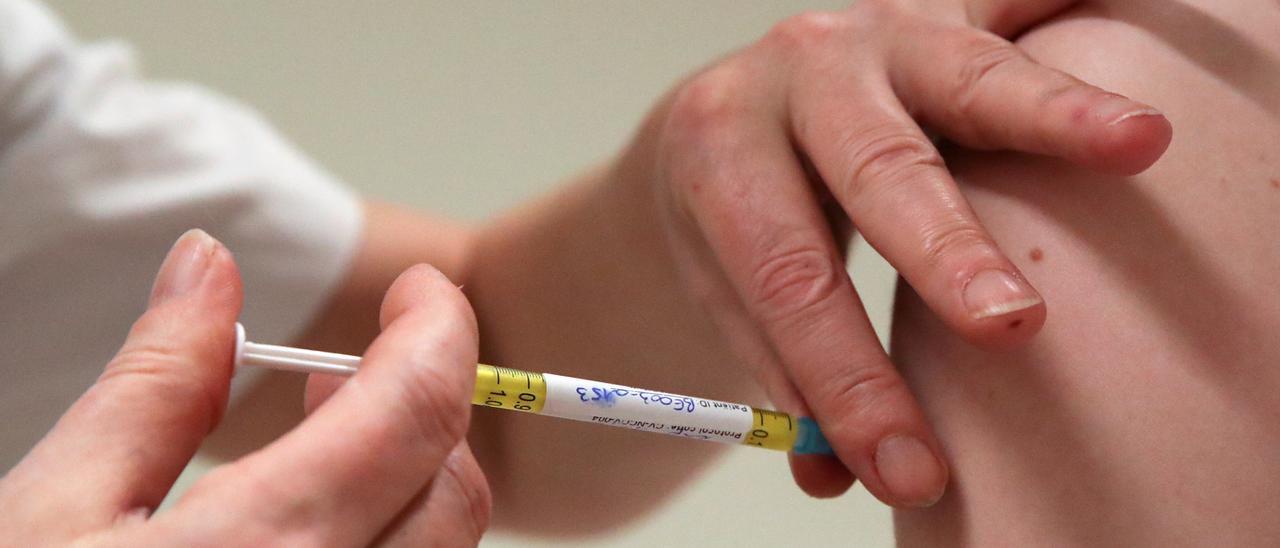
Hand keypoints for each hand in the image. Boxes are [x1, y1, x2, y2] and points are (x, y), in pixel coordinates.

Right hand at [0, 230, 488, 545]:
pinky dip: (385, 547)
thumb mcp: (49, 513)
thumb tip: (208, 266)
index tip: (420, 293)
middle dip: (422, 408)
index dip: (438, 330)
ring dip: (409, 483)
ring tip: (318, 448)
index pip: (417, 412)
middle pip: (454, 492)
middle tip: (340, 374)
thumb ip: (154, 384)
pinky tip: (308, 531)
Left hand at [613, 0, 1171, 505]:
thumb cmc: (737, 211)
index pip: (785, 275)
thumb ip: (786, 371)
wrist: (730, 106)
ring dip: (1053, 112)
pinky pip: (1017, 0)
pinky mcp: (947, 5)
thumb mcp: (729, 286)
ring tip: (1134, 144)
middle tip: (1009, 327)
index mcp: (721, 148)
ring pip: (967, 71)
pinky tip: (1139, 20)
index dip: (846, 377)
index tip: (906, 468)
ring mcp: (880, 30)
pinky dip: (1074, 9)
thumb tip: (839, 474)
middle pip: (874, 166)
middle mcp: (797, 74)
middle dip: (945, 250)